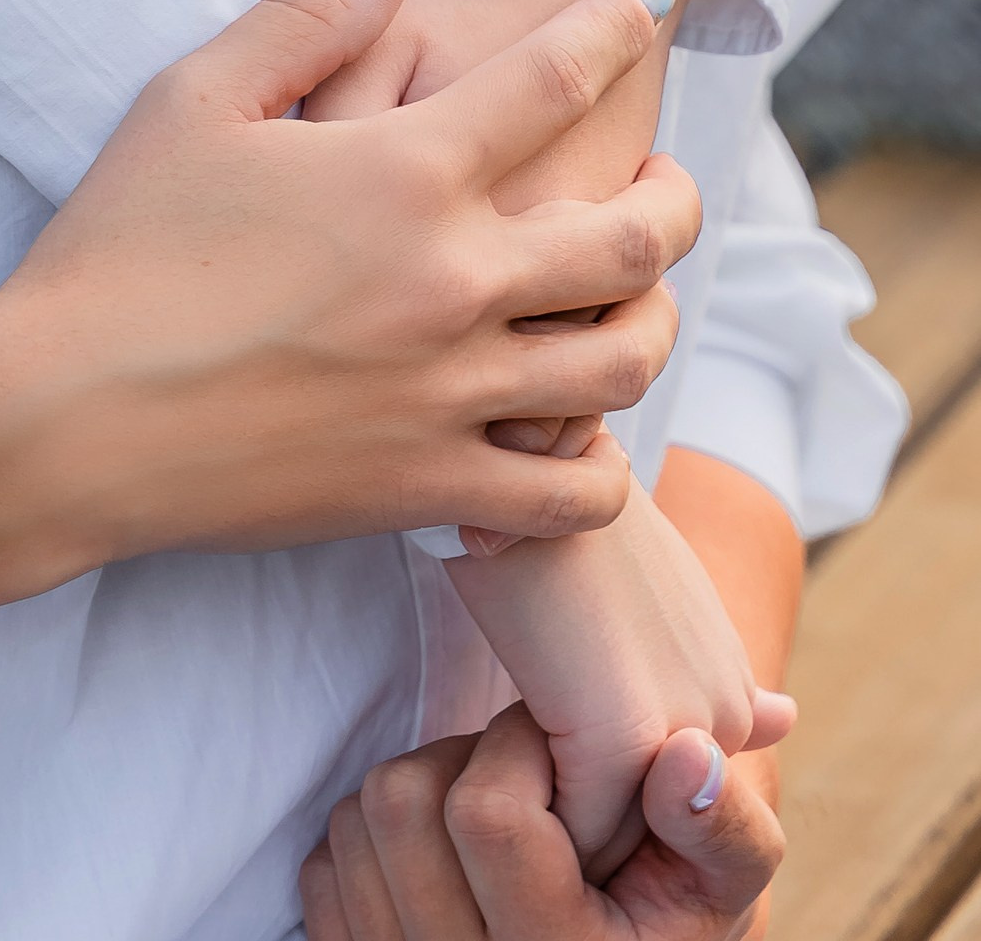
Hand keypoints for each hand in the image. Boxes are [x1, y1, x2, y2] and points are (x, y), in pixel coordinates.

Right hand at [0, 0, 694, 842]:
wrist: (68, 419)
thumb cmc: (121, 246)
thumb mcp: (195, 96)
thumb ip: (306, 12)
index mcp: (404, 173)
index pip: (554, 79)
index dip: (613, 26)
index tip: (644, 1)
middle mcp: (455, 282)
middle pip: (635, 236)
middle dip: (676, 193)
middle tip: (663, 175)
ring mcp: (455, 395)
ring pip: (626, 359)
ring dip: (653, 317)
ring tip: (635, 297)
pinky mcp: (434, 488)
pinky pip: (574, 489)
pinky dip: (596, 456)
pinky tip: (570, 424)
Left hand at [303, 710, 781, 940]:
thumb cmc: (669, 913)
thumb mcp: (725, 884)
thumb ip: (723, 827)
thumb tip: (684, 755)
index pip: (485, 809)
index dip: (523, 747)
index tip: (565, 751)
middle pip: (403, 804)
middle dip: (466, 758)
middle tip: (527, 779)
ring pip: (359, 819)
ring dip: (425, 788)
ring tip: (496, 815)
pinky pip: (326, 862)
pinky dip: (382, 837)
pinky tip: (448, 855)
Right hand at [446, 480, 793, 875]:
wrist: (532, 448)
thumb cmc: (568, 515)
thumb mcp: (664, 593)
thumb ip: (711, 669)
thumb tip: (786, 721)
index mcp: (726, 681)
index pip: (670, 792)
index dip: (605, 775)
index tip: (558, 714)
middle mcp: (722, 715)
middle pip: (640, 823)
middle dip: (582, 801)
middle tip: (524, 728)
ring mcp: (682, 733)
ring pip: (605, 837)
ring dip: (553, 806)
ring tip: (511, 719)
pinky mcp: (623, 739)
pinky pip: (567, 829)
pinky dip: (523, 799)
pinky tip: (499, 723)